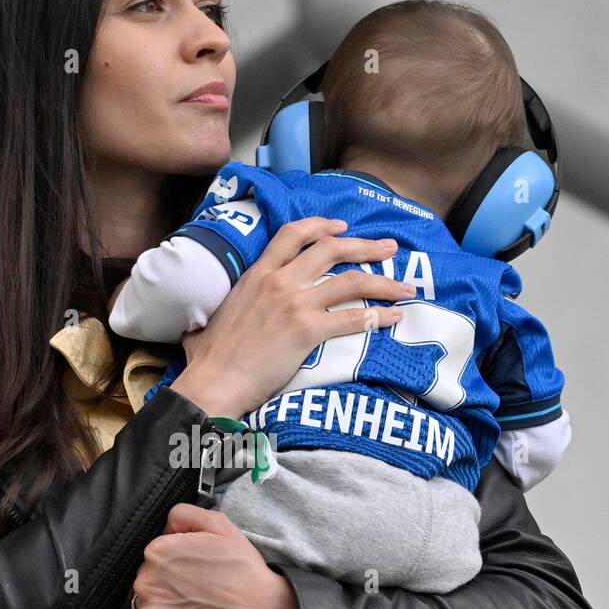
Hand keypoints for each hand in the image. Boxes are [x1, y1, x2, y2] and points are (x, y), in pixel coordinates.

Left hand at [129, 503, 298, 608]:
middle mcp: (146, 581)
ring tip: (194, 607)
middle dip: (168, 582)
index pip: (156, 554)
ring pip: (146, 604)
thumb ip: (184, 514)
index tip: (195, 569)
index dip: (176, 561)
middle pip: (149, 578)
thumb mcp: (220, 525)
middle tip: (197, 590)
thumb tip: (167, 526)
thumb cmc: (243, 569)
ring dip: (163, 605)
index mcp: (158, 551)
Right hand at [169, 216, 414, 416]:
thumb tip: (203, 323)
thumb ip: (223, 310)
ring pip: (350, 281)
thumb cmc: (209, 359)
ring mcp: (295, 304)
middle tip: (389, 248)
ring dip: (383, 281)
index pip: (293, 234)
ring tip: (406, 286)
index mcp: (257, 273)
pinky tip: (394, 318)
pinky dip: (378, 316)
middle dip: (365, 246)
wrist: (214, 382)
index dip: (322, 226)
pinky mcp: (308, 331)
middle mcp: (279, 281)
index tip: (342, 227)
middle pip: (332, 249)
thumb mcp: (210, 318)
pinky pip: (353, 318)